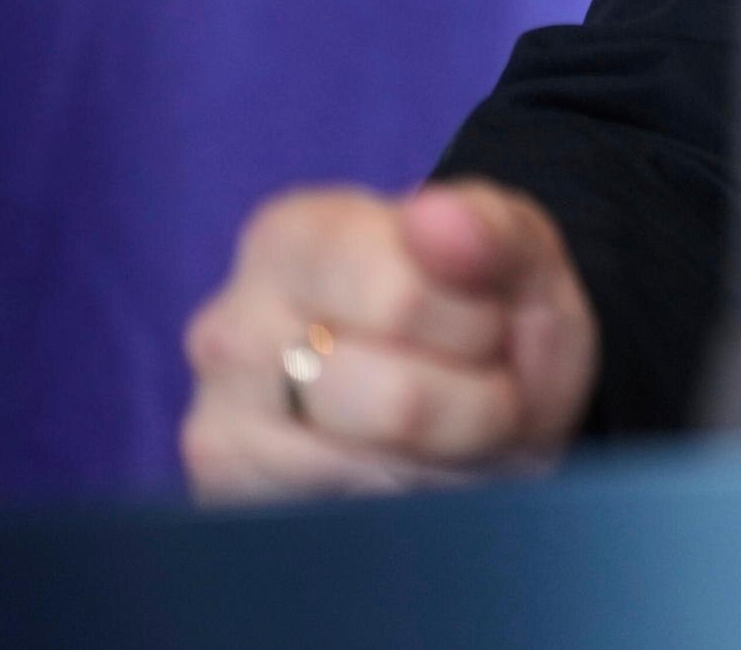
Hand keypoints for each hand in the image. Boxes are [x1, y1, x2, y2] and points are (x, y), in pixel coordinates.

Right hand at [180, 179, 596, 499]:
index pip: (404, 302)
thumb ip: (493, 230)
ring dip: (453, 463)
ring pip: (379, 472)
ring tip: (457, 429)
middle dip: (477, 407)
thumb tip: (435, 216)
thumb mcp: (521, 261)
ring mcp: (219, 421)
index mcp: (293, 236)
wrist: (476, 399)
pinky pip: (354, 523)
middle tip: (486, 387)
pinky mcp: (231, 500)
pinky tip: (412, 470)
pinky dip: (414, 505)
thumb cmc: (488, 317)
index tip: (491, 322)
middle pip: (395, 402)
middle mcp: (231, 327)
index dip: (481, 328)